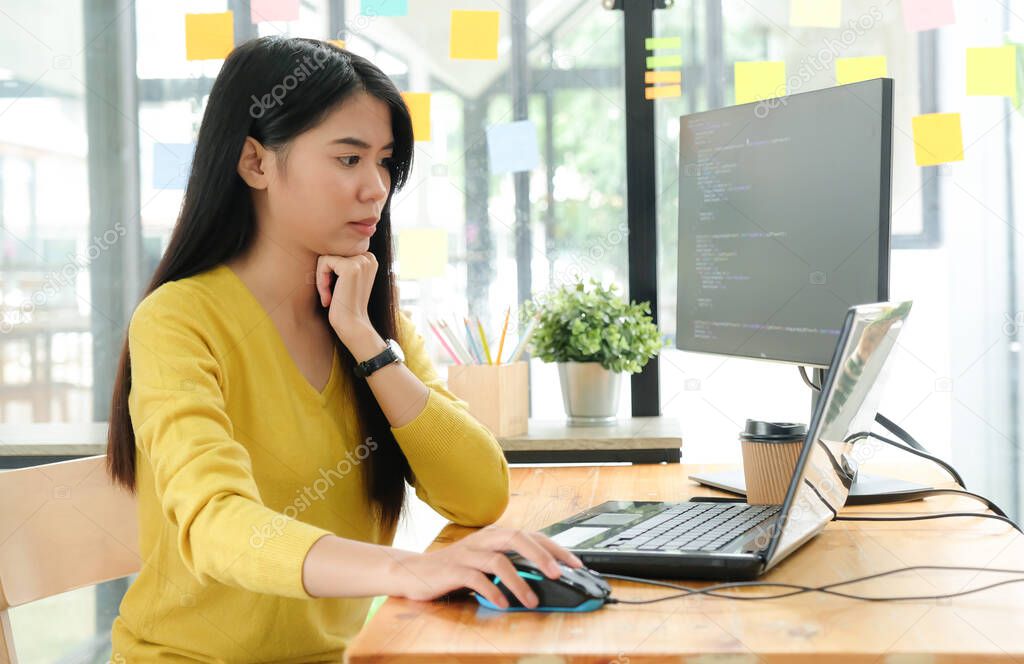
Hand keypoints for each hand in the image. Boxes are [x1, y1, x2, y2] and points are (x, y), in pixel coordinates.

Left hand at [316, 253, 377, 336]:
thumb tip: (322, 245)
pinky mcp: (350, 267)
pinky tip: (326, 297)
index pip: (339, 252)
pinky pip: (324, 262)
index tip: (333, 290)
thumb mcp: (348, 281)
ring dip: (322, 278)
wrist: (352, 325)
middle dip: (325, 274)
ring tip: (326, 296)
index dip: (331, 271)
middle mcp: (368, 257)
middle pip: (332, 253)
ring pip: (326, 257)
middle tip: (328, 295)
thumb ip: (343, 263)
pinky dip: (320, 281)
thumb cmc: (346, 306)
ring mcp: (361, 261)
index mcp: (370, 259)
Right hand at [385, 526, 583, 608]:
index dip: (555, 548)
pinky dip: (493, 592)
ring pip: (499, 560)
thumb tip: (544, 581)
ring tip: (532, 600)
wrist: (416, 572)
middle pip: (518, 538)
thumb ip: (511, 566)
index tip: (575, 563)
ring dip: (519, 581)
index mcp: (496, 536)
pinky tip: (503, 604)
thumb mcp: (486, 563)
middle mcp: (484, 540)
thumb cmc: (455, 569)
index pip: (532, 536)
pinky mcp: (454, 569)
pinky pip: (477, 579)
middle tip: (558, 574)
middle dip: (542, 556)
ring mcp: (469, 553)